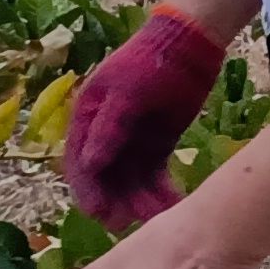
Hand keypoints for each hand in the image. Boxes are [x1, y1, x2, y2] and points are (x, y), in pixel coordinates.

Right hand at [61, 6, 225, 224]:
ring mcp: (131, 143)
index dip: (88, 189)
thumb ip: (109, 126)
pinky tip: (174, 206)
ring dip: (141, 202)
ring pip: (131, 182)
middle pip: (106, 178)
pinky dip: (161, 192)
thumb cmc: (150, 61)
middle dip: (116, 202)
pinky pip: (155, 176)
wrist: (189, 44)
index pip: (80, 162)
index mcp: (87, 118)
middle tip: (129, 224)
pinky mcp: (156, 147)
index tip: (98, 213)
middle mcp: (105, 135)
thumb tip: (90, 164)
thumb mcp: (127, 90)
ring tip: (159, 218)